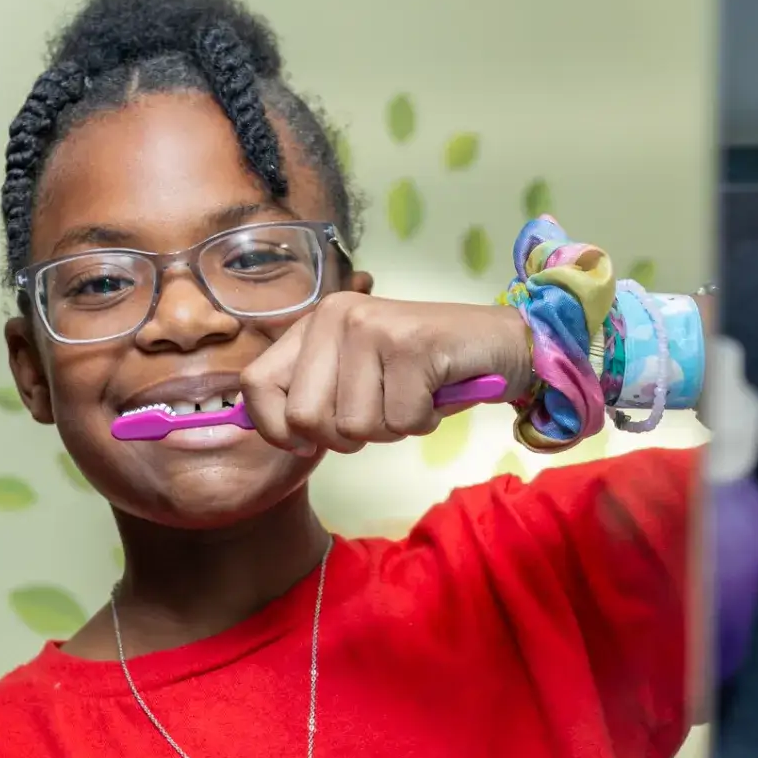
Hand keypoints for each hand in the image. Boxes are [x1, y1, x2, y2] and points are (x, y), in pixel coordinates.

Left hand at [241, 294, 532, 455]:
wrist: (499, 343)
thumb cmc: (425, 371)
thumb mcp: (359, 378)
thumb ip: (315, 396)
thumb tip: (281, 435)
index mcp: (315, 322)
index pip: (257, 385)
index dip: (276, 428)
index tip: (308, 441)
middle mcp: (337, 316)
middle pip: (305, 418)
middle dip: (345, 436)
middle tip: (381, 413)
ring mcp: (373, 327)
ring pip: (355, 426)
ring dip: (391, 428)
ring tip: (413, 396)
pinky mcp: (411, 345)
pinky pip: (400, 421)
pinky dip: (423, 422)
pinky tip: (435, 393)